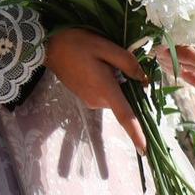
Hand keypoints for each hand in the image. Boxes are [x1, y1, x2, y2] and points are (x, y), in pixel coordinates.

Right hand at [44, 28, 149, 154]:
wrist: (50, 47)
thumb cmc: (77, 45)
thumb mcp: (104, 46)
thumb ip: (126, 62)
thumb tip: (143, 79)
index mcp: (105, 90)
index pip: (125, 116)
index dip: (136, 133)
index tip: (145, 150)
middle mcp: (98, 101)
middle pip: (123, 101)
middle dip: (129, 87)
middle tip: (121, 63)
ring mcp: (90, 101)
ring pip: (114, 96)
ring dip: (117, 84)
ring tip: (105, 61)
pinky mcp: (85, 97)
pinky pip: (105, 94)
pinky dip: (109, 84)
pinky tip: (99, 67)